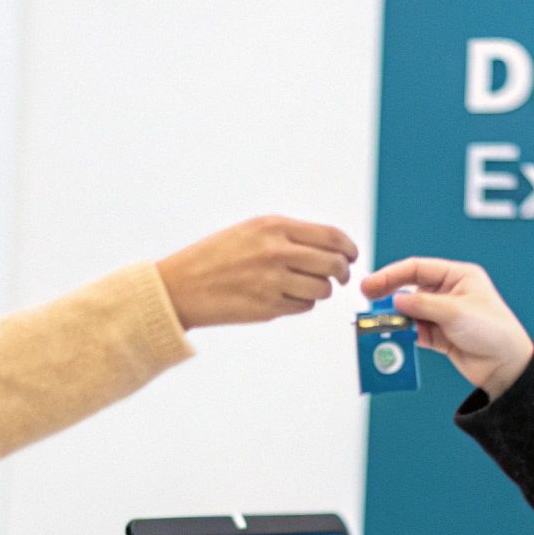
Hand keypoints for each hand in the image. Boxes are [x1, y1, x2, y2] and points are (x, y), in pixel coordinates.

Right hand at [156, 216, 358, 327]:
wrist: (181, 286)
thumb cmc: (214, 257)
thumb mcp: (250, 231)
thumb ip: (287, 235)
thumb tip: (328, 247)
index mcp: (273, 227)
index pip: (331, 236)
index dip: (349, 248)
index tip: (352, 255)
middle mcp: (276, 251)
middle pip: (333, 264)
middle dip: (342, 273)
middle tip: (339, 277)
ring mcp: (273, 281)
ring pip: (322, 290)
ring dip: (320, 291)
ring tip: (302, 287)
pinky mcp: (268, 307)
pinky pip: (303, 307)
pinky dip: (301, 304)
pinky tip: (284, 298)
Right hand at [361, 258, 533, 398]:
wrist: (506, 366)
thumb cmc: (494, 331)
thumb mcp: (456, 312)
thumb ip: (423, 304)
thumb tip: (395, 301)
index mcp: (459, 276)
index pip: (418, 268)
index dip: (392, 274)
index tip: (372, 284)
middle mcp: (449, 292)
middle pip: (411, 289)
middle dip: (389, 295)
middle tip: (367, 300)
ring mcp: (443, 315)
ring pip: (410, 312)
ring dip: (395, 319)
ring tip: (377, 324)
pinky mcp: (440, 335)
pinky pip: (414, 332)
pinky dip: (403, 335)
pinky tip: (392, 337)